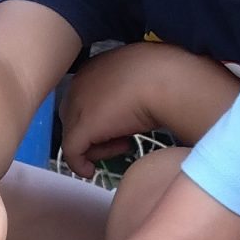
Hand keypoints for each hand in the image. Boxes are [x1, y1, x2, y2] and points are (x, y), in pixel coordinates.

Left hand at [57, 42, 239, 171]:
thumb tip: (134, 99)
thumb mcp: (142, 75)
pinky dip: (79, 164)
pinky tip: (90, 172)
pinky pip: (72, 151)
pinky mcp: (82, 127)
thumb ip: (129, 86)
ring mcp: (78, 104)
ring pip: (73, 135)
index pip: (83, 98)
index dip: (99, 117)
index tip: (120, 126)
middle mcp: (79, 83)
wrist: (168, 80)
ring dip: (97, 147)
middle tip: (122, 140)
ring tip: (124, 145)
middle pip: (73, 117)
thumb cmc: (166, 73)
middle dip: (94, 133)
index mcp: (94, 67)